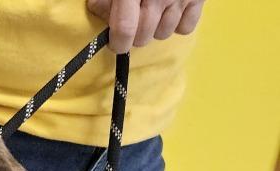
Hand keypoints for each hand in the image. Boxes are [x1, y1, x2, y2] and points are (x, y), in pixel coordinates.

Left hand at [87, 0, 205, 52]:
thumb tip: (103, 15)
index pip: (125, 29)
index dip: (118, 43)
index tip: (116, 42)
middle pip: (143, 36)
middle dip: (135, 35)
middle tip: (135, 19)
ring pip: (163, 34)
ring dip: (155, 29)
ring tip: (154, 10)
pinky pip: (186, 28)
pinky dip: (178, 24)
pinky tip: (171, 9)